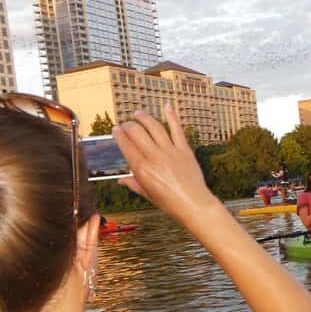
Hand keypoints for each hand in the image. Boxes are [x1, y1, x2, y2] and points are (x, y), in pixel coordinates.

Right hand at [112, 105, 216, 224]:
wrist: (194, 205)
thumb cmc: (170, 203)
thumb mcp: (148, 194)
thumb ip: (133, 183)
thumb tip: (121, 179)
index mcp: (142, 169)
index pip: (126, 145)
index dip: (119, 135)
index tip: (116, 130)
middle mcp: (155, 157)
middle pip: (137, 132)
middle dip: (128, 125)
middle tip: (126, 124)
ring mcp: (171, 152)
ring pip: (154, 127)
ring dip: (144, 118)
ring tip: (138, 114)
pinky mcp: (185, 150)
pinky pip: (177, 130)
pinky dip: (172, 116)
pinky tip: (167, 107)